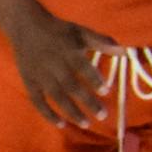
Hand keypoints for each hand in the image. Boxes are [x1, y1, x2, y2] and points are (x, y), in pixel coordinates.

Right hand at [9, 11, 118, 127]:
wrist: (26, 26)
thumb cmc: (60, 31)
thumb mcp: (82, 32)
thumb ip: (103, 42)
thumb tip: (125, 52)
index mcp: (69, 52)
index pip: (83, 68)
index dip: (94, 80)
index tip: (105, 91)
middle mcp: (54, 66)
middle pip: (72, 86)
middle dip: (87, 102)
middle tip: (102, 115)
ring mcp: (40, 75)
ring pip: (56, 96)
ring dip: (71, 111)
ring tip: (86, 123)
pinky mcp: (29, 81)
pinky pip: (37, 100)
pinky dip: (48, 113)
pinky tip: (61, 124)